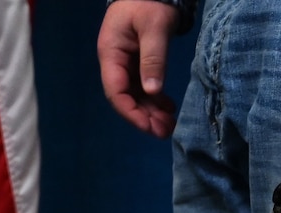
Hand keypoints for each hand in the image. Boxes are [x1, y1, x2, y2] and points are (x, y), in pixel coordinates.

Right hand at [99, 0, 179, 137]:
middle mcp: (115, 62)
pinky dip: (156, 100)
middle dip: (143, 117)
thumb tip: (153, 91)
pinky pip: (144, 87)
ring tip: (170, 125)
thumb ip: (153, 59)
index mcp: (111, 53)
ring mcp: (126, 63)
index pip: (115, 91)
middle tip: (165, 132)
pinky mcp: (138, 63)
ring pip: (136, 95)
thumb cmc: (149, 3)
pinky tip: (168, 109)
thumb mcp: (154, 28)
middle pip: (125, 98)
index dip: (131, 112)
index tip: (149, 126)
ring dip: (151, 112)